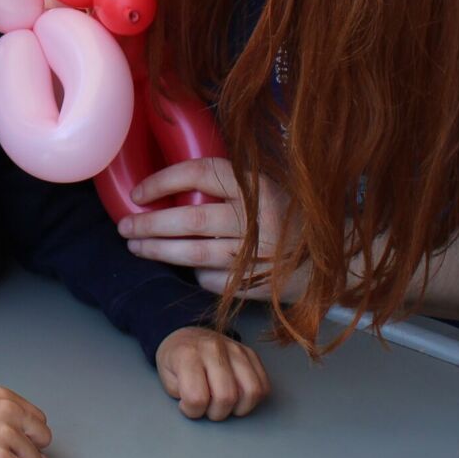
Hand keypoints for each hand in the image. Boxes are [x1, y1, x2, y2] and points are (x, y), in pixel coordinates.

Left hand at [117, 159, 304, 301]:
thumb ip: (228, 187)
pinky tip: (179, 267)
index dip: (163, 181)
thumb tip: (171, 188)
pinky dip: (192, 272)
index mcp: (258, 187)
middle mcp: (257, 219)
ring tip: (135, 247)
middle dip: (149, 225)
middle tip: (124, 227)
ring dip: (158, 251)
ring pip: (193, 254)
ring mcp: (256, 254)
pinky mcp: (254, 283)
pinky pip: (209, 278)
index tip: (138, 193)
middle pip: (189, 219)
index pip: (200, 173)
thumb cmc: (290, 217)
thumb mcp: (267, 189)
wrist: (334, 259)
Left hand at [154, 327, 268, 419]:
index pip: (197, 398)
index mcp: (188, 355)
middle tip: (206, 407)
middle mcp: (214, 349)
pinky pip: (264, 385)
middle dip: (216, 413)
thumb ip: (180, 394)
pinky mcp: (251, 354)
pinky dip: (253, 399)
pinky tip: (238, 397)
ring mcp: (236, 350)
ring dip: (238, 408)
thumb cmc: (176, 360)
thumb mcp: (165, 378)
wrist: (187, 336)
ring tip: (224, 404)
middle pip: (226, 397)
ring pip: (251, 392)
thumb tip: (200, 405)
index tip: (187, 406)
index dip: (192, 411)